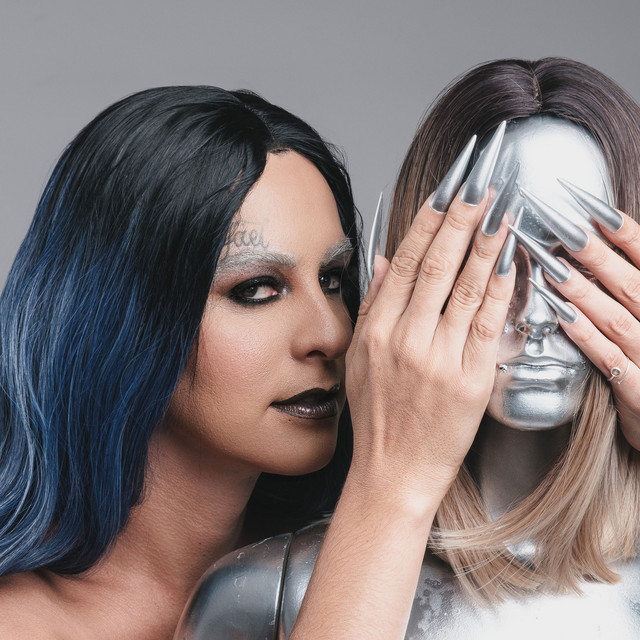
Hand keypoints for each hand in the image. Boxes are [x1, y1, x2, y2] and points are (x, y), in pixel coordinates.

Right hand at [346, 189, 514, 509]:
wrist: (392, 472)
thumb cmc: (378, 419)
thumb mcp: (359, 359)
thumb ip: (373, 305)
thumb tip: (383, 260)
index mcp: (377, 330)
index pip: (406, 261)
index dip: (430, 220)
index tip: (448, 188)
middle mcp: (404, 338)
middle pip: (437, 263)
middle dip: (461, 214)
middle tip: (481, 178)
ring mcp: (437, 358)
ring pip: (464, 286)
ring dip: (486, 240)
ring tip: (503, 204)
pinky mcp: (468, 380)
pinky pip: (487, 323)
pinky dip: (500, 287)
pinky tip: (510, 258)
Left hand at [541, 203, 639, 449]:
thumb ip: (630, 279)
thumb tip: (602, 238)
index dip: (617, 227)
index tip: (582, 201)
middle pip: (629, 281)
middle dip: (592, 252)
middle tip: (557, 223)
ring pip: (615, 317)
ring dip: (581, 289)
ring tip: (548, 265)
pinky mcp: (639, 391)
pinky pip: (609, 357)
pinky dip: (584, 334)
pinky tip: (559, 314)